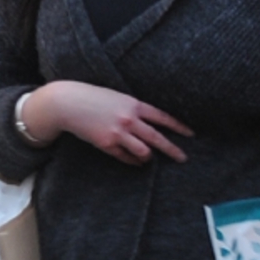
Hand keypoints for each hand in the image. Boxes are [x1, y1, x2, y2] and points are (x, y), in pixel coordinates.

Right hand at [28, 79, 191, 164]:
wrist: (68, 103)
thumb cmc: (94, 98)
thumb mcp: (119, 98)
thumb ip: (135, 110)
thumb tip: (151, 124)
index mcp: (134, 104)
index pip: (163, 117)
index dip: (178, 127)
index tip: (191, 134)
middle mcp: (129, 119)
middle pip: (157, 138)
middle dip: (172, 149)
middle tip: (183, 158)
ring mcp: (118, 133)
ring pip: (144, 152)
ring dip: (148, 157)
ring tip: (149, 159)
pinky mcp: (107, 144)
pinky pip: (126, 157)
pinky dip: (132, 161)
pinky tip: (135, 161)